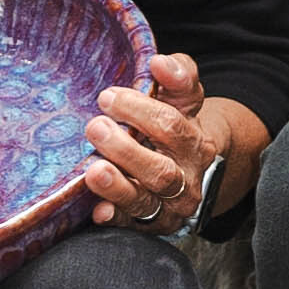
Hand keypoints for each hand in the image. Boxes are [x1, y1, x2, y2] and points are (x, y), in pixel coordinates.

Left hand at [86, 48, 214, 234]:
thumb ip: (179, 74)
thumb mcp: (184, 98)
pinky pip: (132, 226)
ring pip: (146, 201)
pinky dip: (116, 218)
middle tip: (95, 128)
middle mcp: (186, 178)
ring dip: (118, 187)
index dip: (139, 111)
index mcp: (195, 142)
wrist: (193, 170)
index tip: (107, 97)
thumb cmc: (176, 125)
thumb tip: (160, 63)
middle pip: (161, 170)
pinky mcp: (151, 225)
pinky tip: (98, 211)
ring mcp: (169, 206)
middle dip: (126, 150)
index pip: (171, 125)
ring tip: (93, 170)